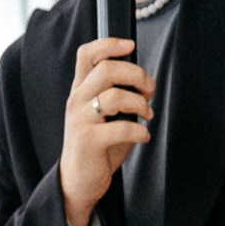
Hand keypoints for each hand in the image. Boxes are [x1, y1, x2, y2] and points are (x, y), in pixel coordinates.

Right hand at [59, 35, 153, 225]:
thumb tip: (148, 83)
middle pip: (106, 69)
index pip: (87, 54)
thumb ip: (124, 96)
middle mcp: (77, 101)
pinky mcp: (87, 141)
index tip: (131, 45)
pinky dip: (140, 131)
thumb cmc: (97, 146)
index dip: (109, 44)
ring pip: (115, 95)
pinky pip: (121, 128)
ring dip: (140, 103)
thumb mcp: (109, 116)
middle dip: (135, 74)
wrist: (78, 181)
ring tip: (147, 115)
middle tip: (147, 89)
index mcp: (80, 90)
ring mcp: (80, 120)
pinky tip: (144, 136)